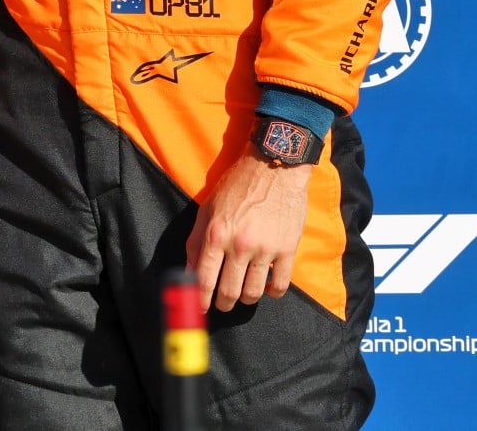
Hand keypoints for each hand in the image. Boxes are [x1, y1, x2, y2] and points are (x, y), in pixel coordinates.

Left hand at [185, 152, 313, 312]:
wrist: (273, 167)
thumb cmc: (237, 185)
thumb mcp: (207, 208)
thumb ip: (196, 241)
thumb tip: (188, 271)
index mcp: (216, 234)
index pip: (204, 279)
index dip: (200, 300)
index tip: (200, 308)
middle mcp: (239, 245)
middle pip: (229, 291)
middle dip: (223, 303)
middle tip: (223, 303)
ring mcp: (265, 249)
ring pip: (254, 293)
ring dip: (246, 299)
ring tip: (243, 294)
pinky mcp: (288, 249)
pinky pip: (280, 285)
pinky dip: (273, 292)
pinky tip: (268, 287)